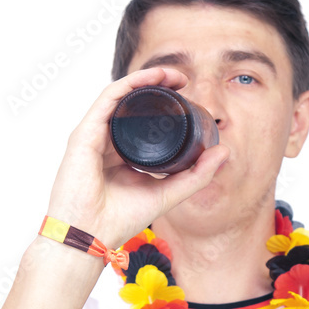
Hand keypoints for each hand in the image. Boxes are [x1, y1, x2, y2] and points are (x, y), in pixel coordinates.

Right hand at [46, 67, 229, 248]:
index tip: (187, 93)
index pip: (141, 118)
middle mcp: (106, 140)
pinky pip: (107, 99)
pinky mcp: (83, 134)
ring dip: (146, 78)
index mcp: (121, 154)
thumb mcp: (169, 193)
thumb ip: (196, 175)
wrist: (90, 235)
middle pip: (131, 102)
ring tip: (170, 73)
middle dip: (156, 84)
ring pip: (120, 95)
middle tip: (182, 79)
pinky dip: (129, 84)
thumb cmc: (119, 219)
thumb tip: (224, 152)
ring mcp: (93, 135)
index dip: (163, 102)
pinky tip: (150, 78)